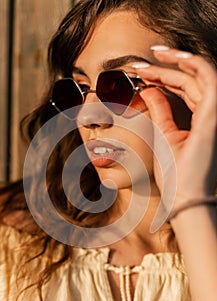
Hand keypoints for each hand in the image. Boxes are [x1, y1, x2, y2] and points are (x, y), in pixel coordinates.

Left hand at [138, 48, 216, 208]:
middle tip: (141, 63)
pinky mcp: (215, 115)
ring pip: (200, 75)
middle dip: (167, 67)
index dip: (164, 78)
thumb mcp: (164, 135)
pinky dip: (193, 64)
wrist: (183, 196)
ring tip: (154, 54)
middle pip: (191, 80)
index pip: (184, 90)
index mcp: (201, 120)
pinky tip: (172, 58)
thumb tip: (148, 90)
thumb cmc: (175, 173)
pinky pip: (209, 79)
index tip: (140, 73)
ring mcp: (215, 114)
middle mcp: (211, 114)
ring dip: (179, 60)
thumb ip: (159, 110)